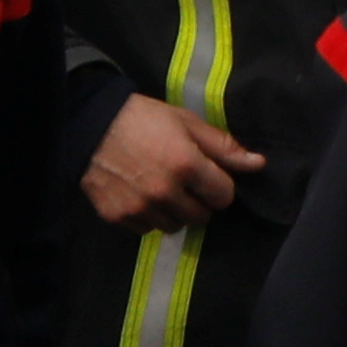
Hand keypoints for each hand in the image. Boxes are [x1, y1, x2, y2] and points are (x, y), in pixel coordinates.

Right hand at [85, 92, 258, 228]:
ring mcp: (140, 208)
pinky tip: (140, 194)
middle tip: (185, 181)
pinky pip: (146, 229)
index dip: (220, 185)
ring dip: (174, 212)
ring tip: (161, 188)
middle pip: (201, 217)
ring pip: (174, 226)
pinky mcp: (118, 217)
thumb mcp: (186, 122)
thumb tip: (258, 164)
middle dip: (199, 201)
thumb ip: (222, 147)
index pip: (224, 196)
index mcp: (186, 165)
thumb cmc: (142, 118)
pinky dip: (149, 216)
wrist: (89, 124)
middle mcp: (165, 192)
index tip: (209, 176)